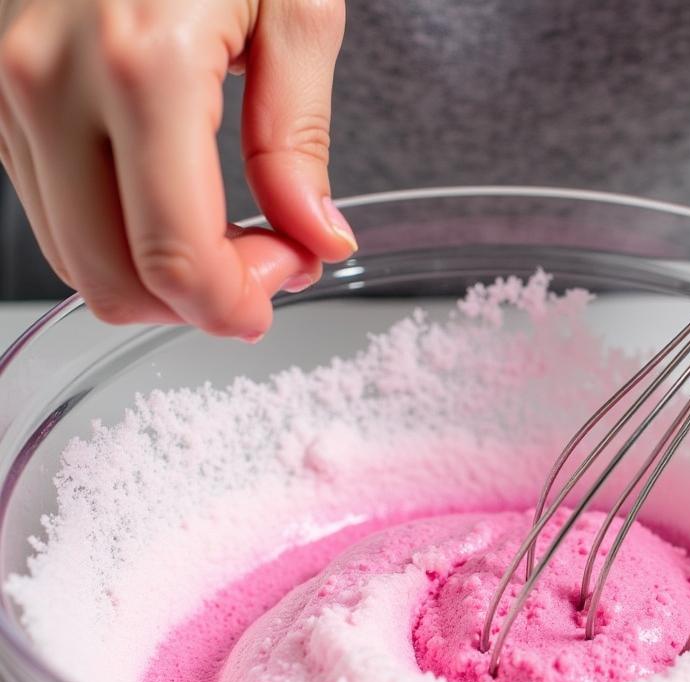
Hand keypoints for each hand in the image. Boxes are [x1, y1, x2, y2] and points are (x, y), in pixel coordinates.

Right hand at [0, 0, 355, 339]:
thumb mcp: (294, 6)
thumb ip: (299, 141)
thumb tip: (318, 240)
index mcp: (143, 65)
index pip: (177, 261)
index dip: (238, 305)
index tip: (289, 273)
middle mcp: (51, 82)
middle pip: (117, 281)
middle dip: (201, 301)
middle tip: (266, 258)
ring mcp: (7, 89)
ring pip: (78, 257)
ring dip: (159, 273)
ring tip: (226, 227)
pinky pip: (53, 209)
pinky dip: (119, 232)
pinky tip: (171, 197)